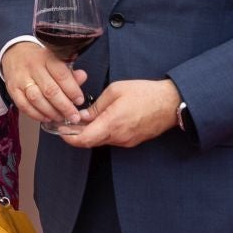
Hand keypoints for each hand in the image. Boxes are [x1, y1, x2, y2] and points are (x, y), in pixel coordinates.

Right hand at [2, 41, 88, 127]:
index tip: (79, 101)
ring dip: (50, 112)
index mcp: (47, 58)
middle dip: (64, 106)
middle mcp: (33, 67)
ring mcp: (21, 79)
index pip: (61, 75)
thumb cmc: (40, 60)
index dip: (72, 90)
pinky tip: (46, 117)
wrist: (15, 54)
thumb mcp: (56, 60)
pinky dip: (36, 114)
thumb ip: (69, 72)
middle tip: (74, 116)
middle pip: (50, 90)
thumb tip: (82, 78)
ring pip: (36, 99)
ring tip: (61, 118)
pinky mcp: (12, 89)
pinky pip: (24, 105)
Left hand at [60, 79, 180, 148]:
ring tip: (85, 119)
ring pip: (101, 141)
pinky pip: (112, 139)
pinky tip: (102, 120)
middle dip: (78, 134)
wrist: (171, 103)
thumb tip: (83, 116)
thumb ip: (96, 106)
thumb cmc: (145, 93)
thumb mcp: (116, 91)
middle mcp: (118, 136)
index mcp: (112, 123)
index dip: (69, 138)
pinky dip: (103, 132)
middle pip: (90, 142)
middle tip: (69, 123)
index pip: (84, 140)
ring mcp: (126, 141)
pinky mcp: (132, 141)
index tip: (61, 131)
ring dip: (91, 133)